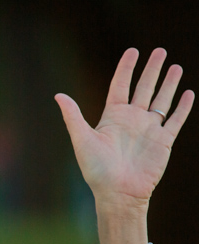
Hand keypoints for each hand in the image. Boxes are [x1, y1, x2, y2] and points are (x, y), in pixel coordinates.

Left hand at [55, 48, 193, 212]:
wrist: (118, 193)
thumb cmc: (96, 169)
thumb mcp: (82, 139)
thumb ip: (73, 116)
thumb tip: (58, 95)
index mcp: (112, 117)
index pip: (120, 85)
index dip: (126, 68)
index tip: (132, 50)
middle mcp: (132, 120)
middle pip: (144, 88)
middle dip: (152, 69)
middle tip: (160, 50)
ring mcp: (148, 130)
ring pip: (161, 100)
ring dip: (168, 84)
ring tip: (175, 66)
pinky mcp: (163, 141)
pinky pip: (174, 120)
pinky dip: (182, 107)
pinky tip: (187, 93)